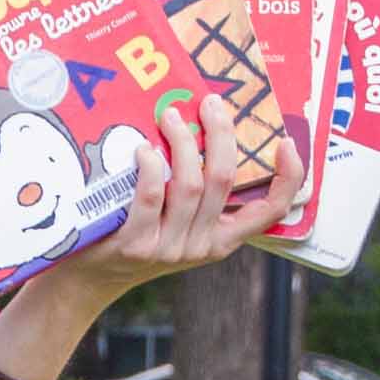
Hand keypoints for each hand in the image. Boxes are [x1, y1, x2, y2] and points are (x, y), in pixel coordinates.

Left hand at [68, 95, 309, 298]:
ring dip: (182, 143)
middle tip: (210, 103)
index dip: (288, 177)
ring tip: (170, 117)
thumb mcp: (178, 219)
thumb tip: (210, 127)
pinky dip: (150, 167)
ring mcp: (169, 248)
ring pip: (190, 185)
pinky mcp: (136, 246)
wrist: (92, 277)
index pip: (270, 211)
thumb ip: (199, 189)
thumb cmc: (138, 234)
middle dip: (220, 134)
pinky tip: (144, 149)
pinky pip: (151, 198)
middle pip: (223, 180)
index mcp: (222, 238)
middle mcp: (201, 245)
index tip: (286, 141)